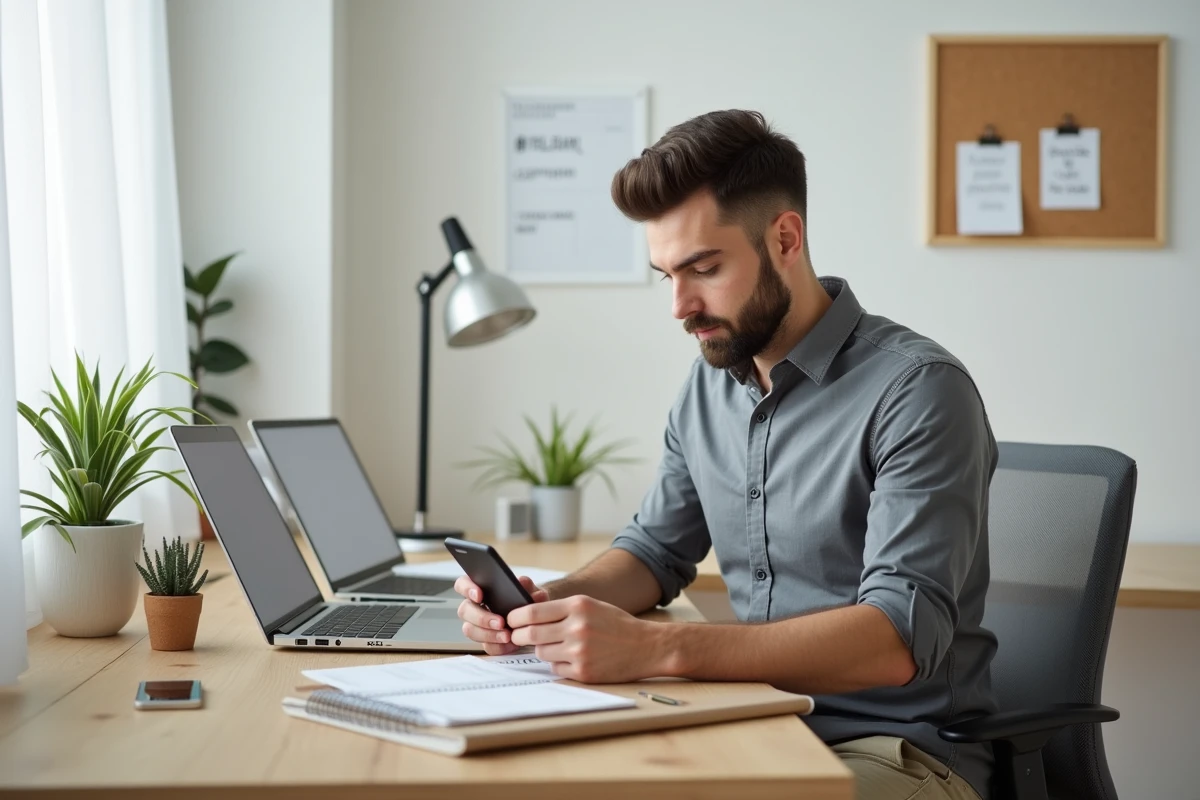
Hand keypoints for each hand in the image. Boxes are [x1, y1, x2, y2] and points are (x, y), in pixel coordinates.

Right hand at [455, 574, 549, 654]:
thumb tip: (522, 582)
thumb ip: (527, 586)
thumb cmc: (528, 601)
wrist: (536, 621)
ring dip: (488, 634)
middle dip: (481, 618)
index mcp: (481, 589)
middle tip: (500, 622)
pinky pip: (485, 646)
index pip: (462, 584)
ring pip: (470, 630)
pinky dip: (498, 646)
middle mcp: (474, 607)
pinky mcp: (486, 642)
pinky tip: (511, 644)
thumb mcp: (530, 590)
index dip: (467, 589)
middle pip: (464, 610)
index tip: (479, 596)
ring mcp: (477, 626)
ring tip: (507, 636)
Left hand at [507, 595, 663, 683]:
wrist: (647, 646)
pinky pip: (556, 668)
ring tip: (559, 646)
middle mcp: (577, 628)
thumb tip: (528, 617)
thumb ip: (562, 610)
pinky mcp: (583, 672)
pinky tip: (574, 658)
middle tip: (518, 636)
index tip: (511, 620)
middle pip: (530, 634)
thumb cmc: (617, 624)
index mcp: (577, 606)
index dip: (515, 617)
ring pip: (542, 652)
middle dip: (519, 636)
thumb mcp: (591, 605)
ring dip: (544, 650)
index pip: (532, 612)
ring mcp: (579, 652)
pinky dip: (559, 664)